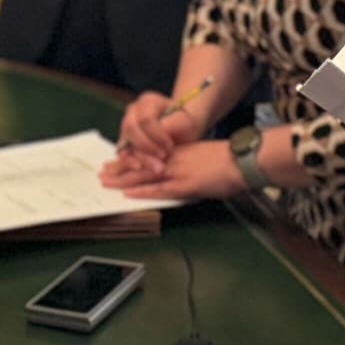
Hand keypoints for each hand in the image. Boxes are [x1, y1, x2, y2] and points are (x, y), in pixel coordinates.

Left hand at [103, 137, 241, 200]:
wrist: (242, 160)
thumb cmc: (228, 160)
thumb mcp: (203, 155)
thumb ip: (188, 161)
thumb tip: (178, 170)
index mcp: (178, 151)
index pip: (148, 154)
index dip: (131, 158)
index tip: (117, 159)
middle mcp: (173, 159)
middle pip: (141, 164)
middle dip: (120, 169)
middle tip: (102, 172)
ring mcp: (177, 171)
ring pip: (144, 176)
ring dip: (123, 180)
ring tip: (106, 182)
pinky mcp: (185, 185)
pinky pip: (159, 189)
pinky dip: (143, 191)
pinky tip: (128, 193)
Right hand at [113, 89, 204, 166]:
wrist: (181, 132)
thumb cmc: (183, 124)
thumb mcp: (184, 121)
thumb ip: (173, 124)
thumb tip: (162, 132)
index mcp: (147, 101)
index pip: (145, 118)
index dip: (157, 135)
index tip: (170, 146)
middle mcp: (132, 111)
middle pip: (131, 129)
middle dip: (147, 147)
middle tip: (163, 159)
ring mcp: (126, 127)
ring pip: (125, 142)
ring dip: (140, 157)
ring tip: (156, 168)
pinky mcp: (125, 142)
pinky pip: (122, 152)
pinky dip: (130, 162)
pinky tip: (141, 169)